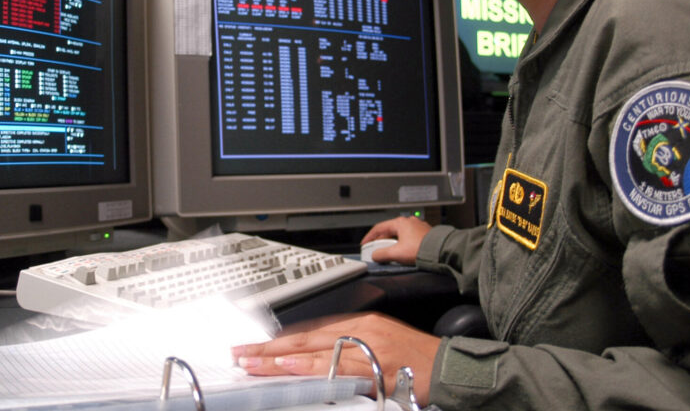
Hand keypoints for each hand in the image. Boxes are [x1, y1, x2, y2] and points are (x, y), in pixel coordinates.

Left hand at [232, 312, 441, 405]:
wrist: (449, 367)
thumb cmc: (417, 358)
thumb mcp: (380, 343)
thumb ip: (349, 348)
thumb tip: (316, 357)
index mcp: (360, 322)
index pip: (310, 329)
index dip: (280, 338)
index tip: (255, 346)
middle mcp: (360, 329)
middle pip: (304, 336)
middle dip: (268, 347)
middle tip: (239, 353)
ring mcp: (366, 347)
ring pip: (313, 350)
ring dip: (279, 358)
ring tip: (252, 363)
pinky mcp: (373, 366)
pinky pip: (336, 366)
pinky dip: (311, 366)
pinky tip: (290, 366)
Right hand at [360, 216, 431, 264]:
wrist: (440, 251)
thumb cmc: (421, 249)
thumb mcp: (396, 253)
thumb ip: (381, 254)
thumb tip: (375, 255)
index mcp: (400, 223)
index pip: (379, 228)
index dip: (369, 237)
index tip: (365, 244)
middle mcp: (409, 222)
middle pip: (389, 232)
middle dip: (381, 242)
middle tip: (377, 251)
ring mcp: (417, 227)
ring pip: (399, 235)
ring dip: (392, 244)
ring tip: (390, 254)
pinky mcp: (424, 234)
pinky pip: (408, 238)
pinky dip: (402, 245)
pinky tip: (403, 253)